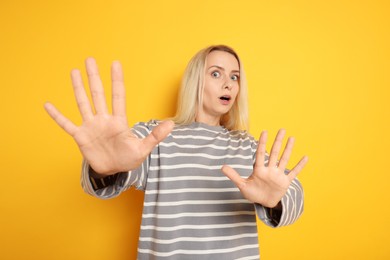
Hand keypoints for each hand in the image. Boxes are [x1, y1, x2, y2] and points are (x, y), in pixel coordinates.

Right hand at [44, 58, 173, 175]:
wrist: (114, 171)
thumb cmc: (129, 158)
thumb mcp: (143, 149)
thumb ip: (155, 136)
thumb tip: (172, 124)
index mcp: (119, 121)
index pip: (118, 95)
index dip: (116, 80)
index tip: (115, 63)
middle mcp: (104, 119)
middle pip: (98, 94)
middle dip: (94, 77)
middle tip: (90, 59)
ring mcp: (91, 127)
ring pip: (83, 103)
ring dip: (78, 88)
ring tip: (74, 72)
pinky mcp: (81, 137)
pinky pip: (66, 124)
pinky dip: (57, 116)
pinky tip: (48, 105)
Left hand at [221, 129, 307, 207]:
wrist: (264, 203)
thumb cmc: (253, 193)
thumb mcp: (242, 185)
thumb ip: (234, 176)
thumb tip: (222, 167)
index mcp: (259, 170)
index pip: (260, 154)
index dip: (262, 143)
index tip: (264, 132)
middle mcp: (269, 170)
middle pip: (274, 153)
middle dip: (277, 142)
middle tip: (282, 129)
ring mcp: (278, 175)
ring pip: (284, 160)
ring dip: (288, 149)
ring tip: (292, 138)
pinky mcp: (285, 182)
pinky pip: (293, 173)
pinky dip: (299, 166)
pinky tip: (305, 157)